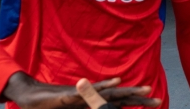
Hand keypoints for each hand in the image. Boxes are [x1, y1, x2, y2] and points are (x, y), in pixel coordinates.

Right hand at [2, 72, 160, 108]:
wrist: (32, 98)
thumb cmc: (53, 107)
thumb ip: (87, 107)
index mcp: (93, 104)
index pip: (118, 103)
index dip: (134, 103)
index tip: (152, 103)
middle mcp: (91, 98)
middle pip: (119, 97)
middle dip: (138, 99)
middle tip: (158, 100)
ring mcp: (82, 96)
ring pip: (109, 93)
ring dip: (128, 90)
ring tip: (146, 89)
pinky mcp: (71, 96)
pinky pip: (89, 92)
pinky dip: (103, 87)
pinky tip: (116, 81)